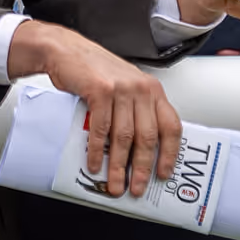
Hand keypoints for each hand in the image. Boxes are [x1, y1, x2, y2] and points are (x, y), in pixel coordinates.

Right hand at [7, 21, 180, 198]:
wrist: (68, 51)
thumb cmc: (98, 72)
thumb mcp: (127, 88)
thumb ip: (138, 112)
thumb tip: (141, 152)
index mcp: (152, 90)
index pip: (171, 125)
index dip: (170, 153)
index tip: (164, 173)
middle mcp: (141, 89)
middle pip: (147, 136)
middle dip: (142, 167)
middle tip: (136, 187)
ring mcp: (121, 89)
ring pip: (124, 137)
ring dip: (118, 166)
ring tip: (115, 183)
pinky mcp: (100, 91)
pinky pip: (101, 129)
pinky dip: (97, 151)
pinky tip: (95, 165)